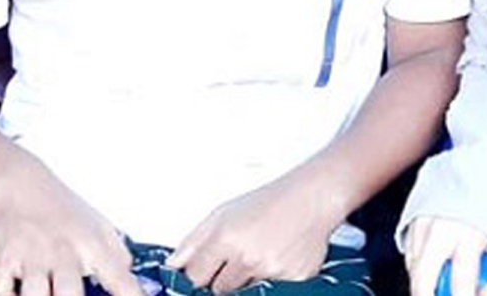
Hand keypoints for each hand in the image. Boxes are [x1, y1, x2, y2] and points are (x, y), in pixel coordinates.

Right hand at [0, 162, 142, 295]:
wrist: (21, 183)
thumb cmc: (61, 208)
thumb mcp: (100, 227)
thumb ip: (118, 256)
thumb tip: (132, 281)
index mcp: (92, 247)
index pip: (119, 279)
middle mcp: (64, 253)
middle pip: (69, 294)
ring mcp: (33, 257)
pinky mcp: (4, 259)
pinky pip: (1, 290)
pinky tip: (16, 295)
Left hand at [166, 173, 343, 294]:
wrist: (313, 198)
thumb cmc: (269, 202)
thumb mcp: (224, 213)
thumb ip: (194, 241)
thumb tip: (173, 266)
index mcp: (226, 238)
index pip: (195, 277)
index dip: (199, 274)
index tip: (204, 271)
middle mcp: (248, 258)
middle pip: (218, 290)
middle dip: (223, 278)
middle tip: (238, 257)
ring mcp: (272, 272)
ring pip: (244, 293)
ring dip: (247, 280)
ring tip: (258, 255)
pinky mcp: (294, 281)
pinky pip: (273, 291)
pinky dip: (271, 280)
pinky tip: (277, 258)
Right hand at [405, 216, 486, 295]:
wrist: (482, 160)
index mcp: (469, 233)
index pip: (461, 281)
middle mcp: (441, 228)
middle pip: (423, 277)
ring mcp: (423, 220)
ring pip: (412, 265)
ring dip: (421, 281)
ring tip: (436, 288)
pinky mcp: (413, 214)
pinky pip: (410, 249)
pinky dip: (417, 264)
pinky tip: (431, 270)